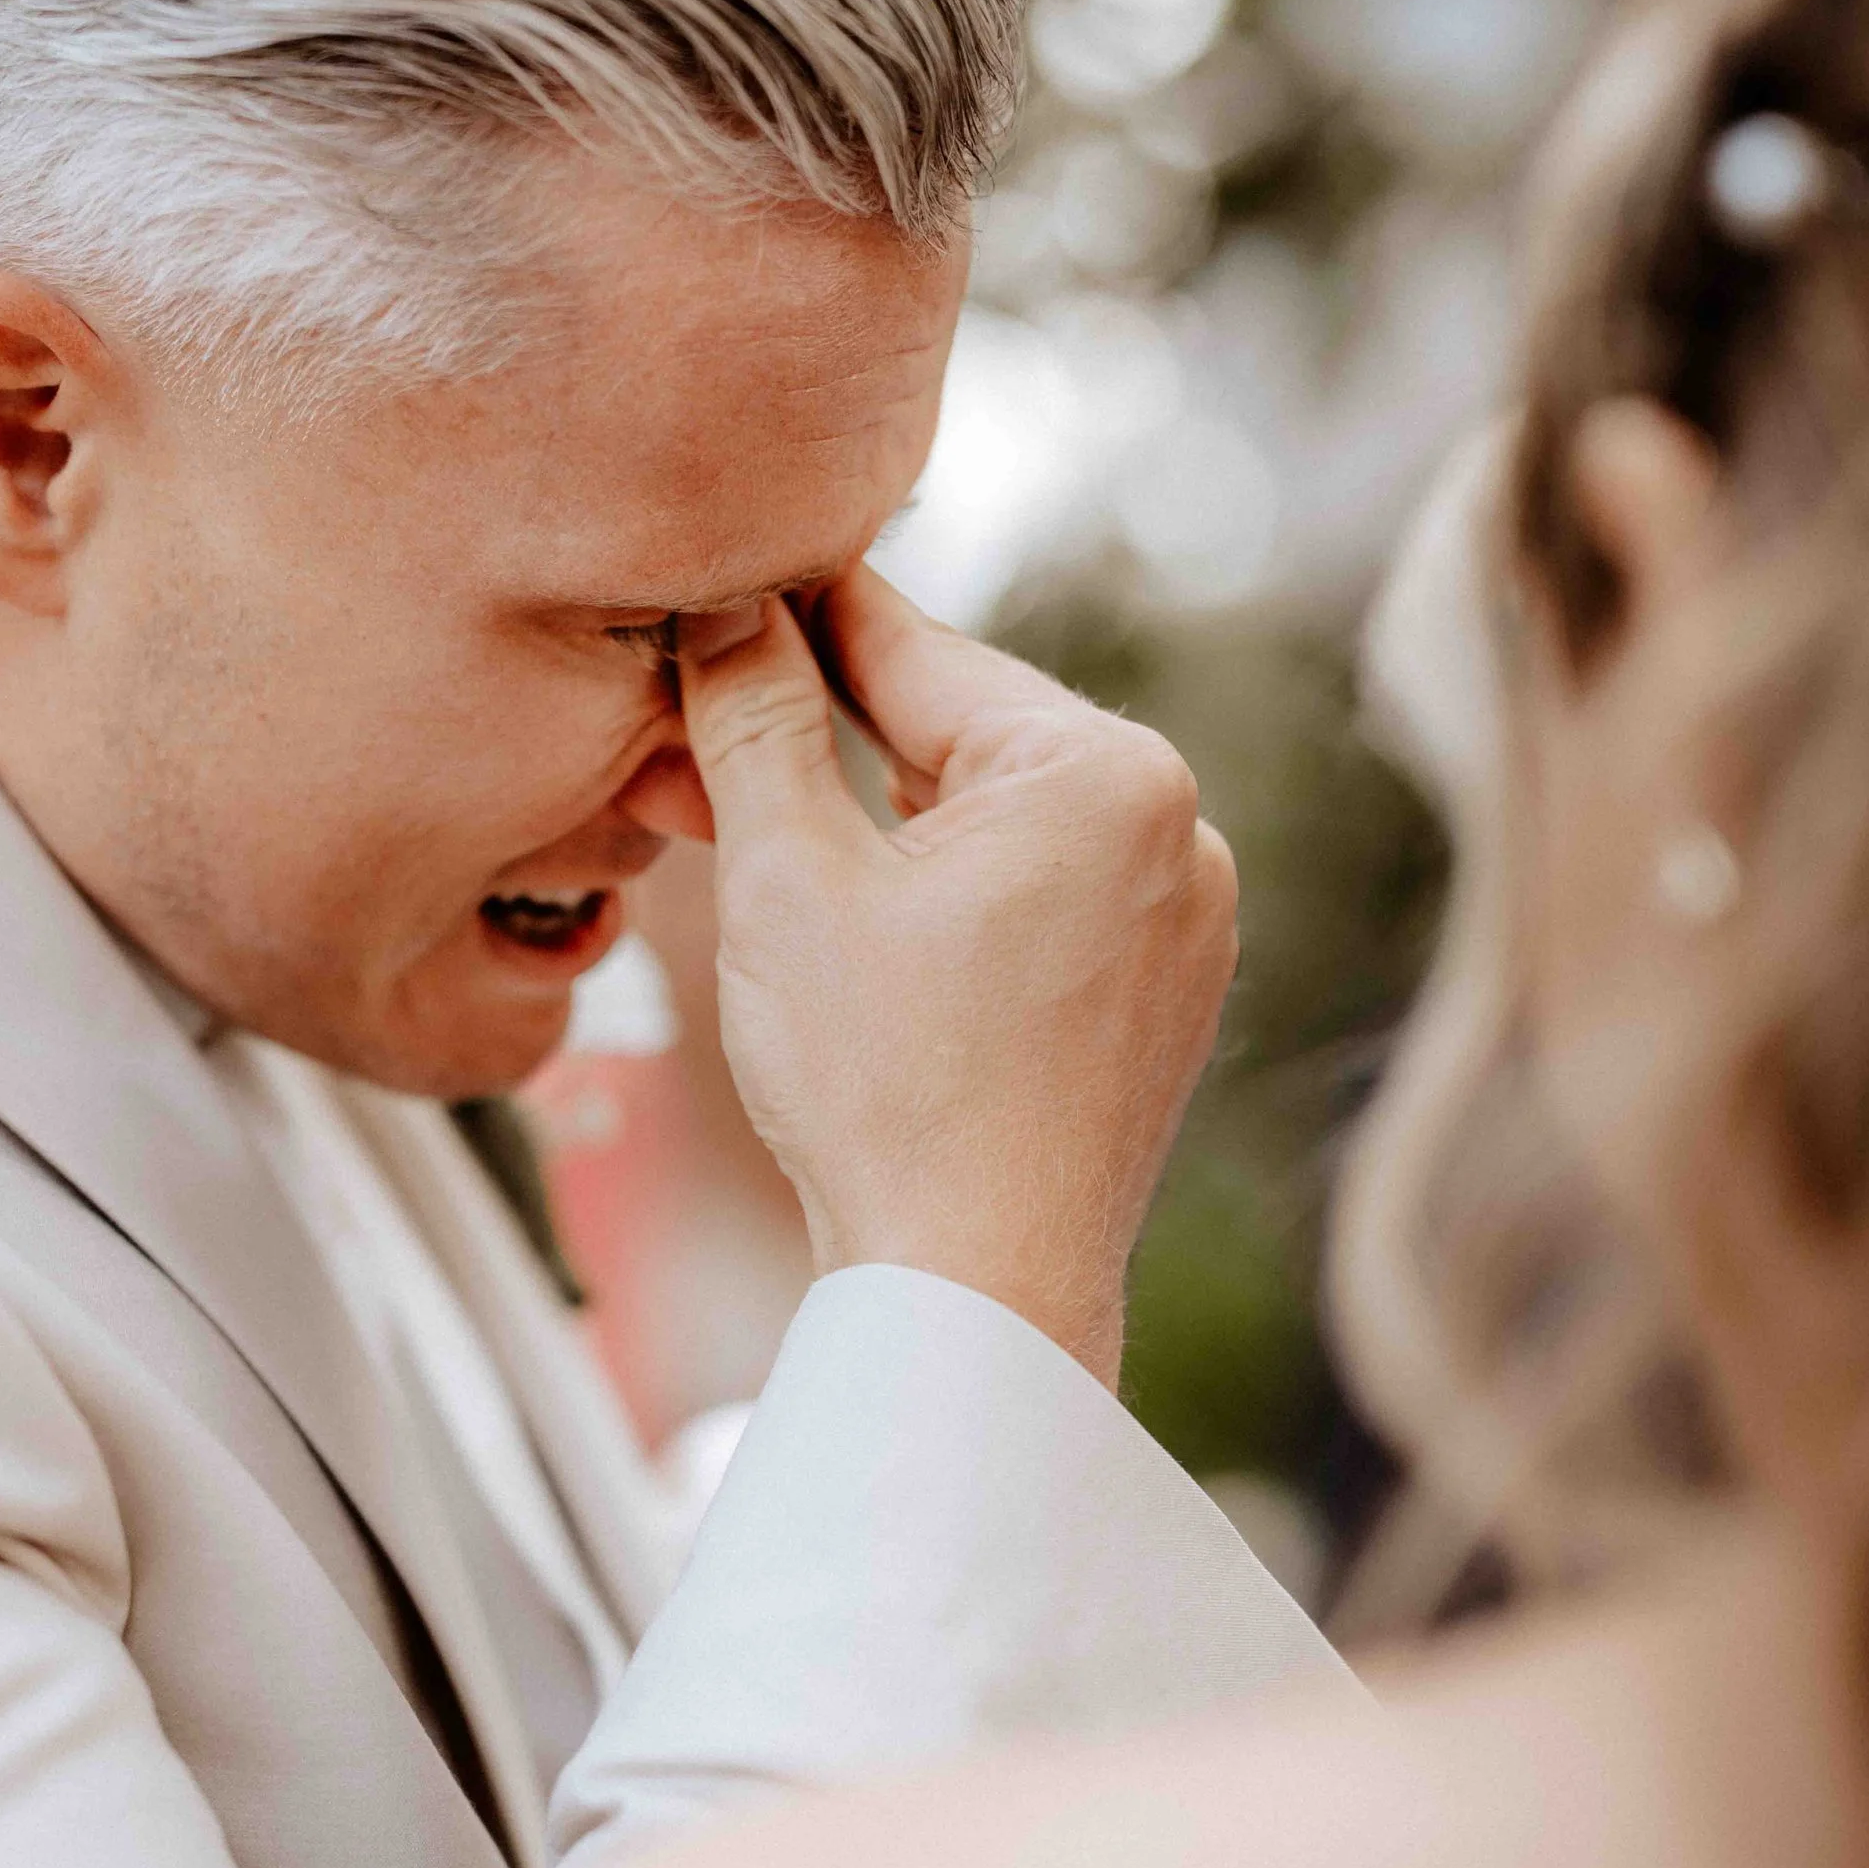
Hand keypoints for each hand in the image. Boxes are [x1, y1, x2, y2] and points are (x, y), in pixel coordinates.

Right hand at [678, 565, 1236, 1383]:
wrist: (976, 1296)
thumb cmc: (886, 1095)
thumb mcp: (789, 879)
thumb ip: (755, 719)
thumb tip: (725, 606)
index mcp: (1106, 772)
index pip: (913, 651)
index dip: (790, 615)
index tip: (716, 571)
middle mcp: (1174, 827)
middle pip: (956, 734)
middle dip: (822, 735)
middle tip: (689, 716)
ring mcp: (1178, 917)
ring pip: (988, 821)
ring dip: (872, 818)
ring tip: (742, 823)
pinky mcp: (1156, 994)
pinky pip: (1030, 899)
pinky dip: (936, 895)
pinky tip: (843, 916)